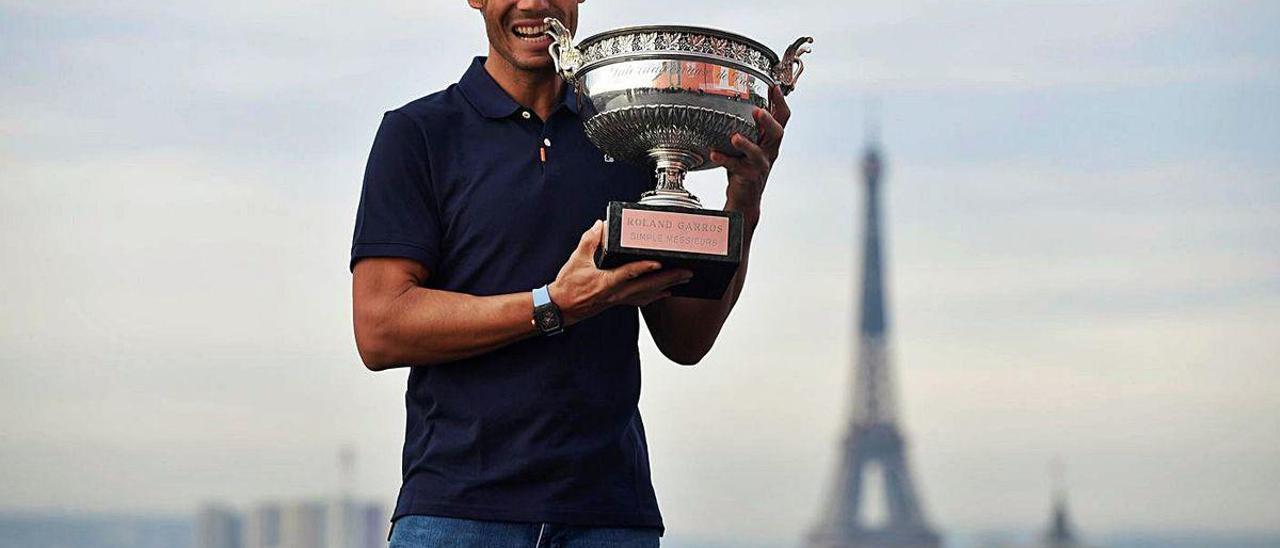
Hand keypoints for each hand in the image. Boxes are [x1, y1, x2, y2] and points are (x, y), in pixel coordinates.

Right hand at [548, 221, 692, 324]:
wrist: (561, 308)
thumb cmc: (568, 287)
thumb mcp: (576, 260)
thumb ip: (590, 240)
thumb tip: (601, 225)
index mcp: (606, 282)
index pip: (629, 273)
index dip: (645, 268)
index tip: (660, 262)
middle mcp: (617, 293)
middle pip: (648, 286)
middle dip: (669, 278)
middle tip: (687, 271)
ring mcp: (620, 299)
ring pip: (649, 294)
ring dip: (668, 286)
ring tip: (684, 279)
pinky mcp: (620, 302)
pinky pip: (643, 300)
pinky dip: (657, 295)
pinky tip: (667, 292)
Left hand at [709, 84, 790, 229]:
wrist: (745, 196)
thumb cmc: (744, 166)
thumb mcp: (748, 143)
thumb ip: (745, 127)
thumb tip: (730, 101)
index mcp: (770, 140)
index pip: (782, 118)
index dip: (780, 102)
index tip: (773, 85)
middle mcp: (769, 151)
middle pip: (778, 133)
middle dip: (768, 121)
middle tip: (757, 111)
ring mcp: (760, 165)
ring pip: (759, 153)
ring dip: (747, 144)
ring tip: (735, 137)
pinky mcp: (749, 177)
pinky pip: (736, 166)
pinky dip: (724, 159)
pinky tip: (714, 154)